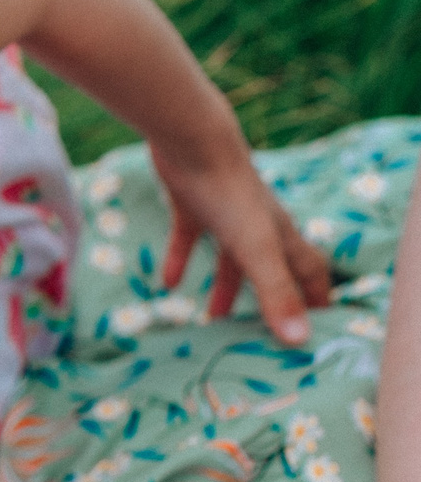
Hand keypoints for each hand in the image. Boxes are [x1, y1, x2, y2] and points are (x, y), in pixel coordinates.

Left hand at [152, 142, 330, 344]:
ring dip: (224, 288)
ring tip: (213, 320)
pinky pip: (188, 239)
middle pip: (270, 270)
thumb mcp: (256, 249)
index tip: (317, 330)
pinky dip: (179, 260)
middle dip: (268, 301)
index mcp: (281, 238)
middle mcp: (258, 227)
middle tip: (262, 335)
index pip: (310, 273)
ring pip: (230, 259)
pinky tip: (165, 283)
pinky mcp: (192, 203)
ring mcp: (225, 214)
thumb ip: (276, 293)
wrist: (192, 140)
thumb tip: (300, 341)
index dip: (315, 300)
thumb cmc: (230, 194)